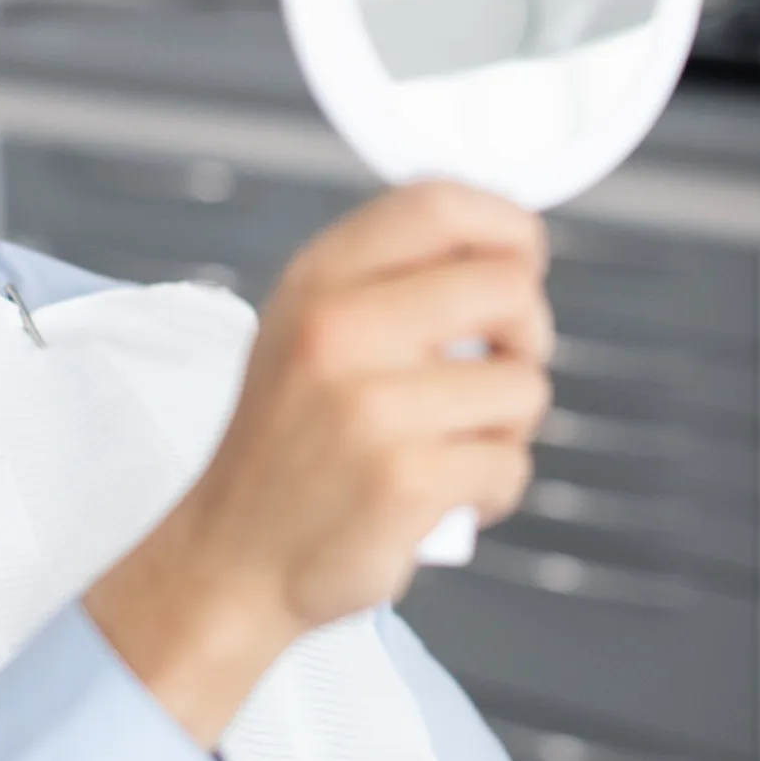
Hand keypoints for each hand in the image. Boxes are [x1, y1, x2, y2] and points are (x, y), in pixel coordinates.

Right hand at [85, 181, 553, 746]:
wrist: (232, 556)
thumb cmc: (286, 444)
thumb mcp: (305, 329)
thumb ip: (386, 282)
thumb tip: (504, 251)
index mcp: (317, 280)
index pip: (438, 204)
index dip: (506, 226)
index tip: (522, 259)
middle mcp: (338, 329)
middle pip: (508, 288)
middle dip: (527, 333)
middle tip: (497, 368)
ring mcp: (371, 404)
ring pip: (523, 385)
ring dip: (507, 425)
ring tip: (451, 444)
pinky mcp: (405, 478)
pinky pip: (509, 463)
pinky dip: (493, 488)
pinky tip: (443, 496)